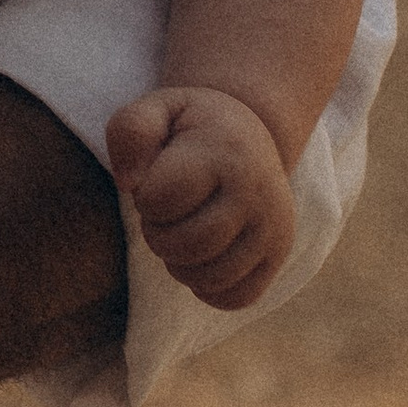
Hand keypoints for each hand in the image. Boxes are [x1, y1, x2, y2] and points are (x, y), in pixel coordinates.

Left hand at [106, 83, 295, 308]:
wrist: (249, 137)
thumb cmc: (190, 128)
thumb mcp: (156, 109)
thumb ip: (130, 132)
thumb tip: (129, 184)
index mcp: (227, 153)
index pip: (162, 200)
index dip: (145, 198)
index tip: (155, 182)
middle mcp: (260, 194)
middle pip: (188, 245)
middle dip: (158, 235)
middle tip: (163, 215)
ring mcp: (275, 229)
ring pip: (210, 278)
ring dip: (179, 263)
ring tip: (182, 231)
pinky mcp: (279, 256)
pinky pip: (235, 297)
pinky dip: (206, 287)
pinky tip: (201, 256)